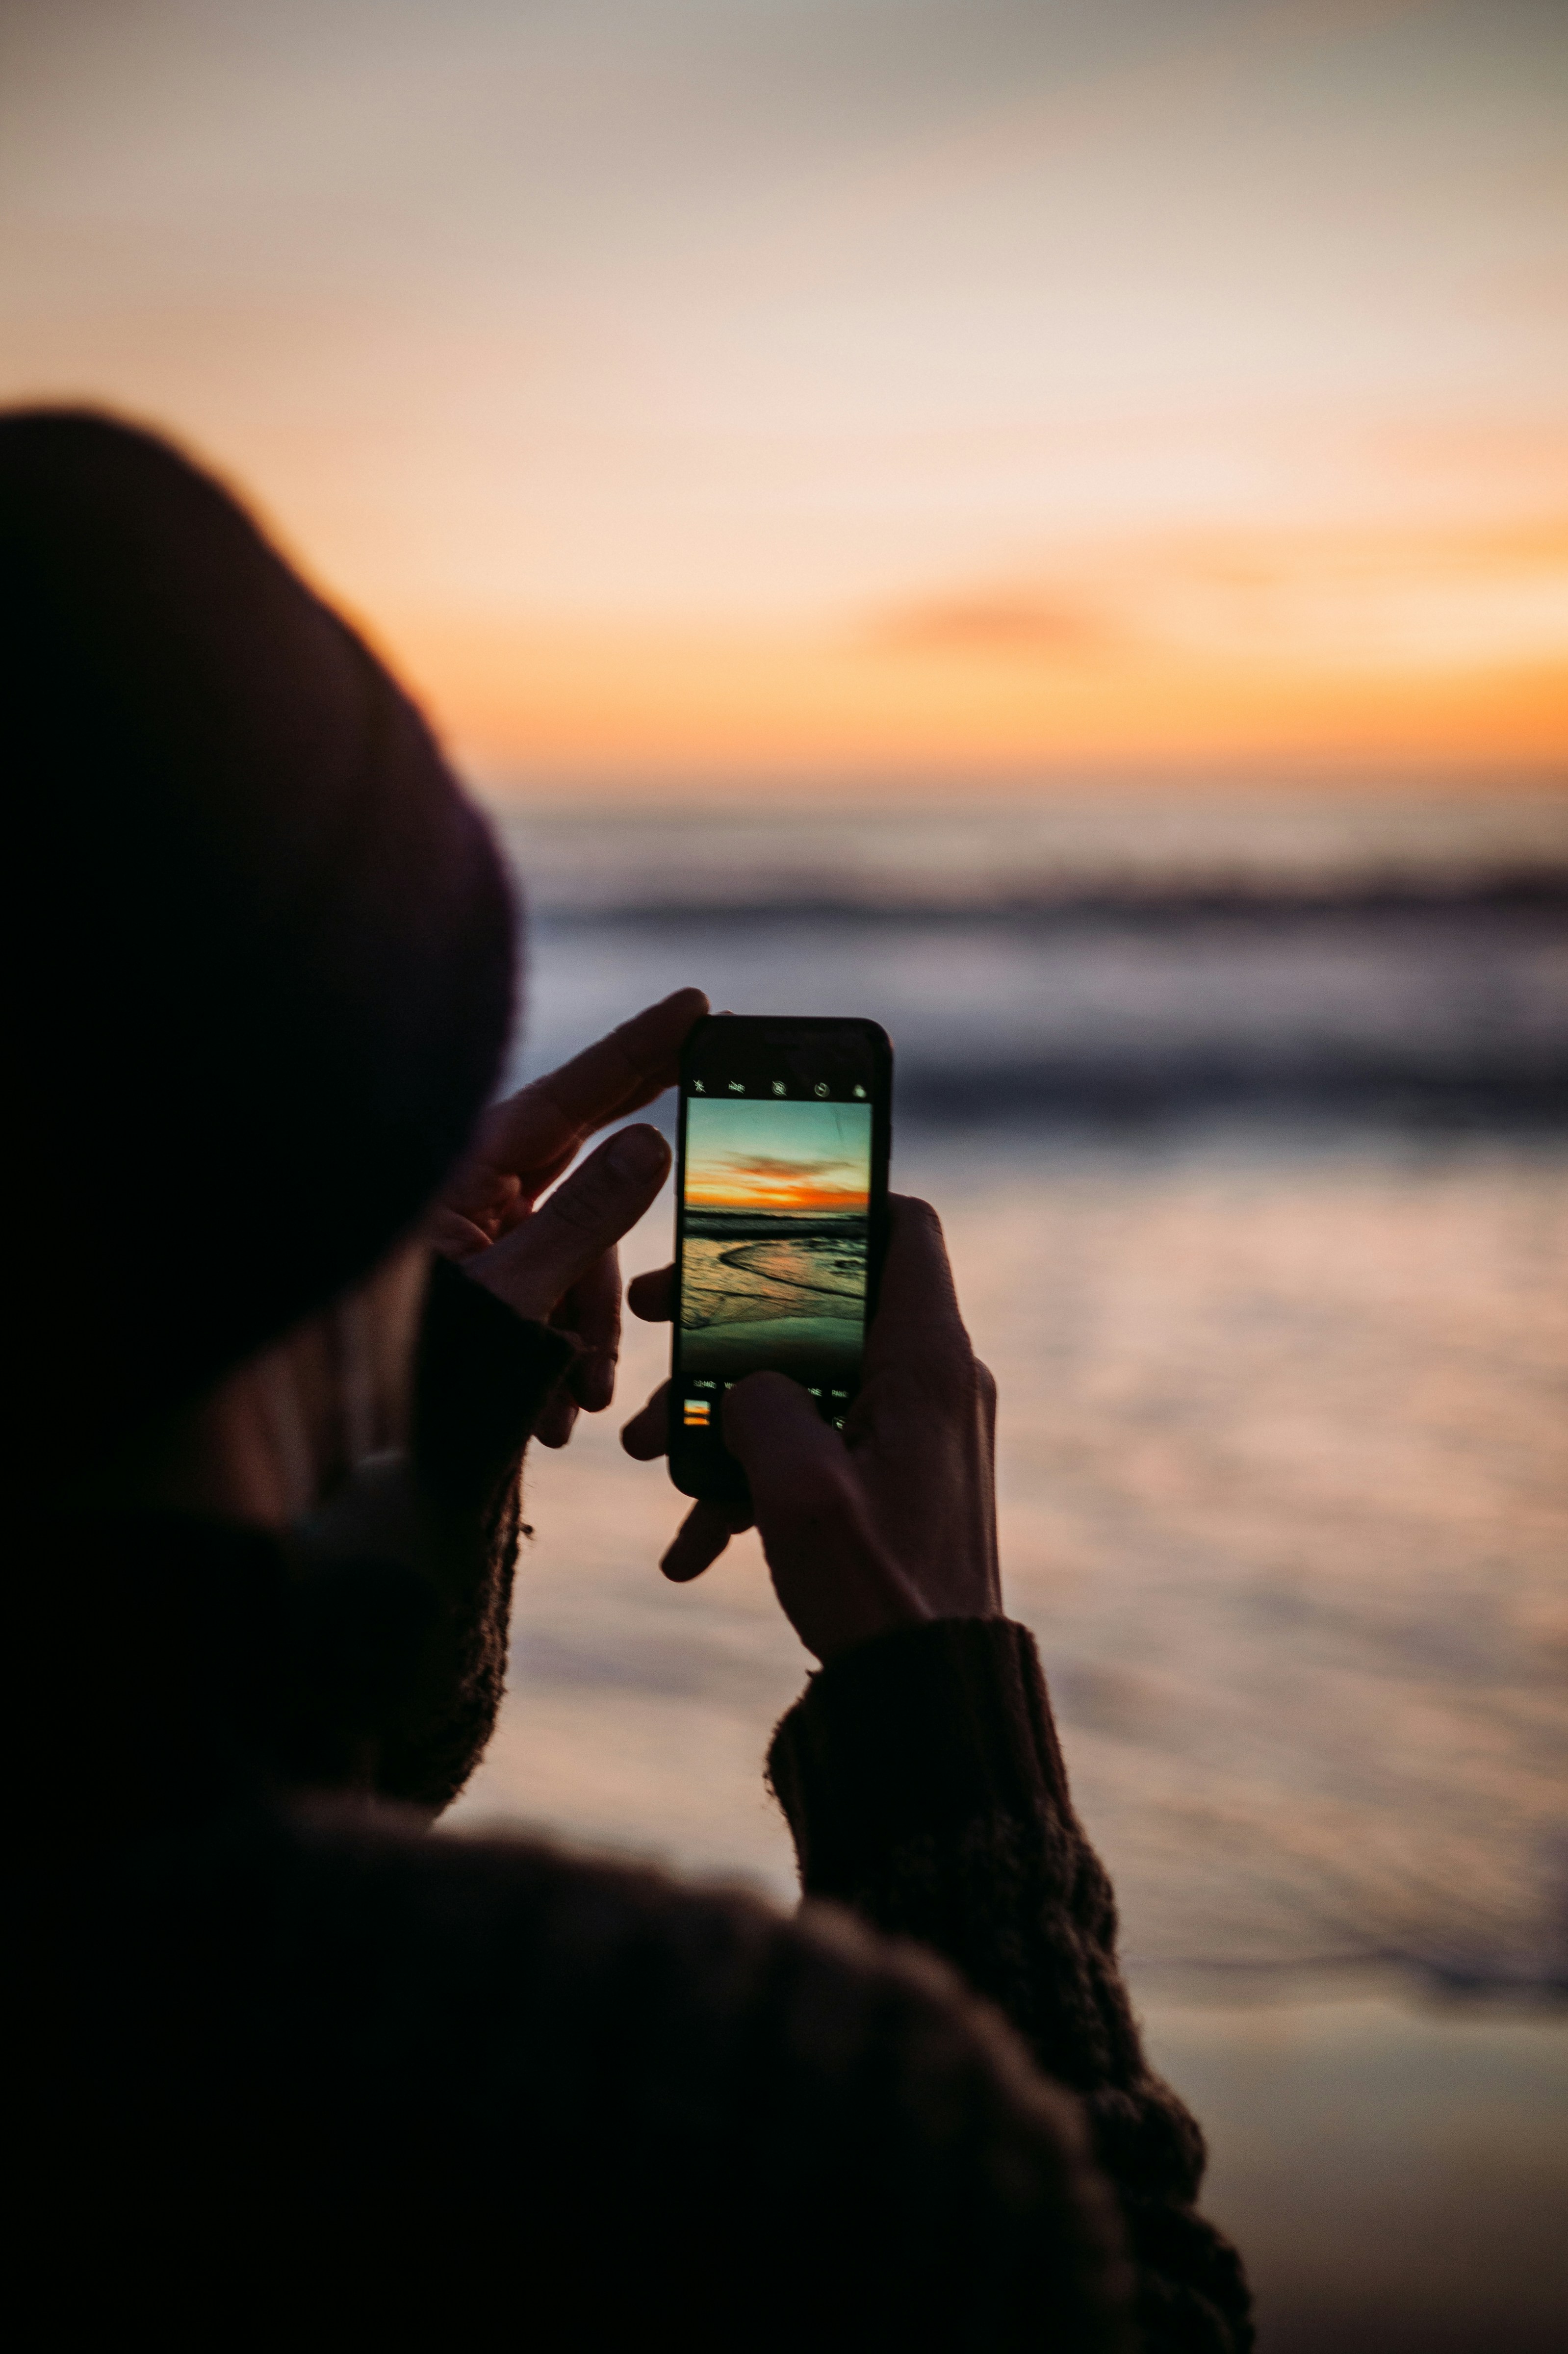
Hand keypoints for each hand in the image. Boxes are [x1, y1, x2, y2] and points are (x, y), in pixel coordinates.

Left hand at [433, 989, 705, 1445]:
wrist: (364, 1449)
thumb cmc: (414, 1364)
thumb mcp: (511, 1294)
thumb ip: (587, 1219)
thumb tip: (651, 1144)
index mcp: (470, 1173)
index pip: (572, 1095)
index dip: (640, 1049)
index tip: (696, 1006)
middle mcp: (478, 1193)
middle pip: (585, 1153)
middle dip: (641, 1168)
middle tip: (709, 1079)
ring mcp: (486, 1239)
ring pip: (581, 1252)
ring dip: (589, 1329)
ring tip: (575, 1403)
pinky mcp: (493, 1285)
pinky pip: (554, 1295)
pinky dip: (564, 1351)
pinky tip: (552, 1415)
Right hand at [620, 1196, 1001, 1661]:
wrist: (926, 1696)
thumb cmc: (878, 1589)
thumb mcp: (798, 1487)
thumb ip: (757, 1403)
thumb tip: (742, 1385)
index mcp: (926, 1359)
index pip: (901, 1226)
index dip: (831, 1204)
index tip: (747, 1218)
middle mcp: (928, 1381)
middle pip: (823, 1299)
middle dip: (728, 1318)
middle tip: (646, 1321)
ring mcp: (911, 1431)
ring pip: (804, 1377)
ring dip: (725, 1410)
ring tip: (652, 1456)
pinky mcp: (892, 1478)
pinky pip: (816, 1445)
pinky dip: (756, 1478)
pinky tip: (693, 1546)